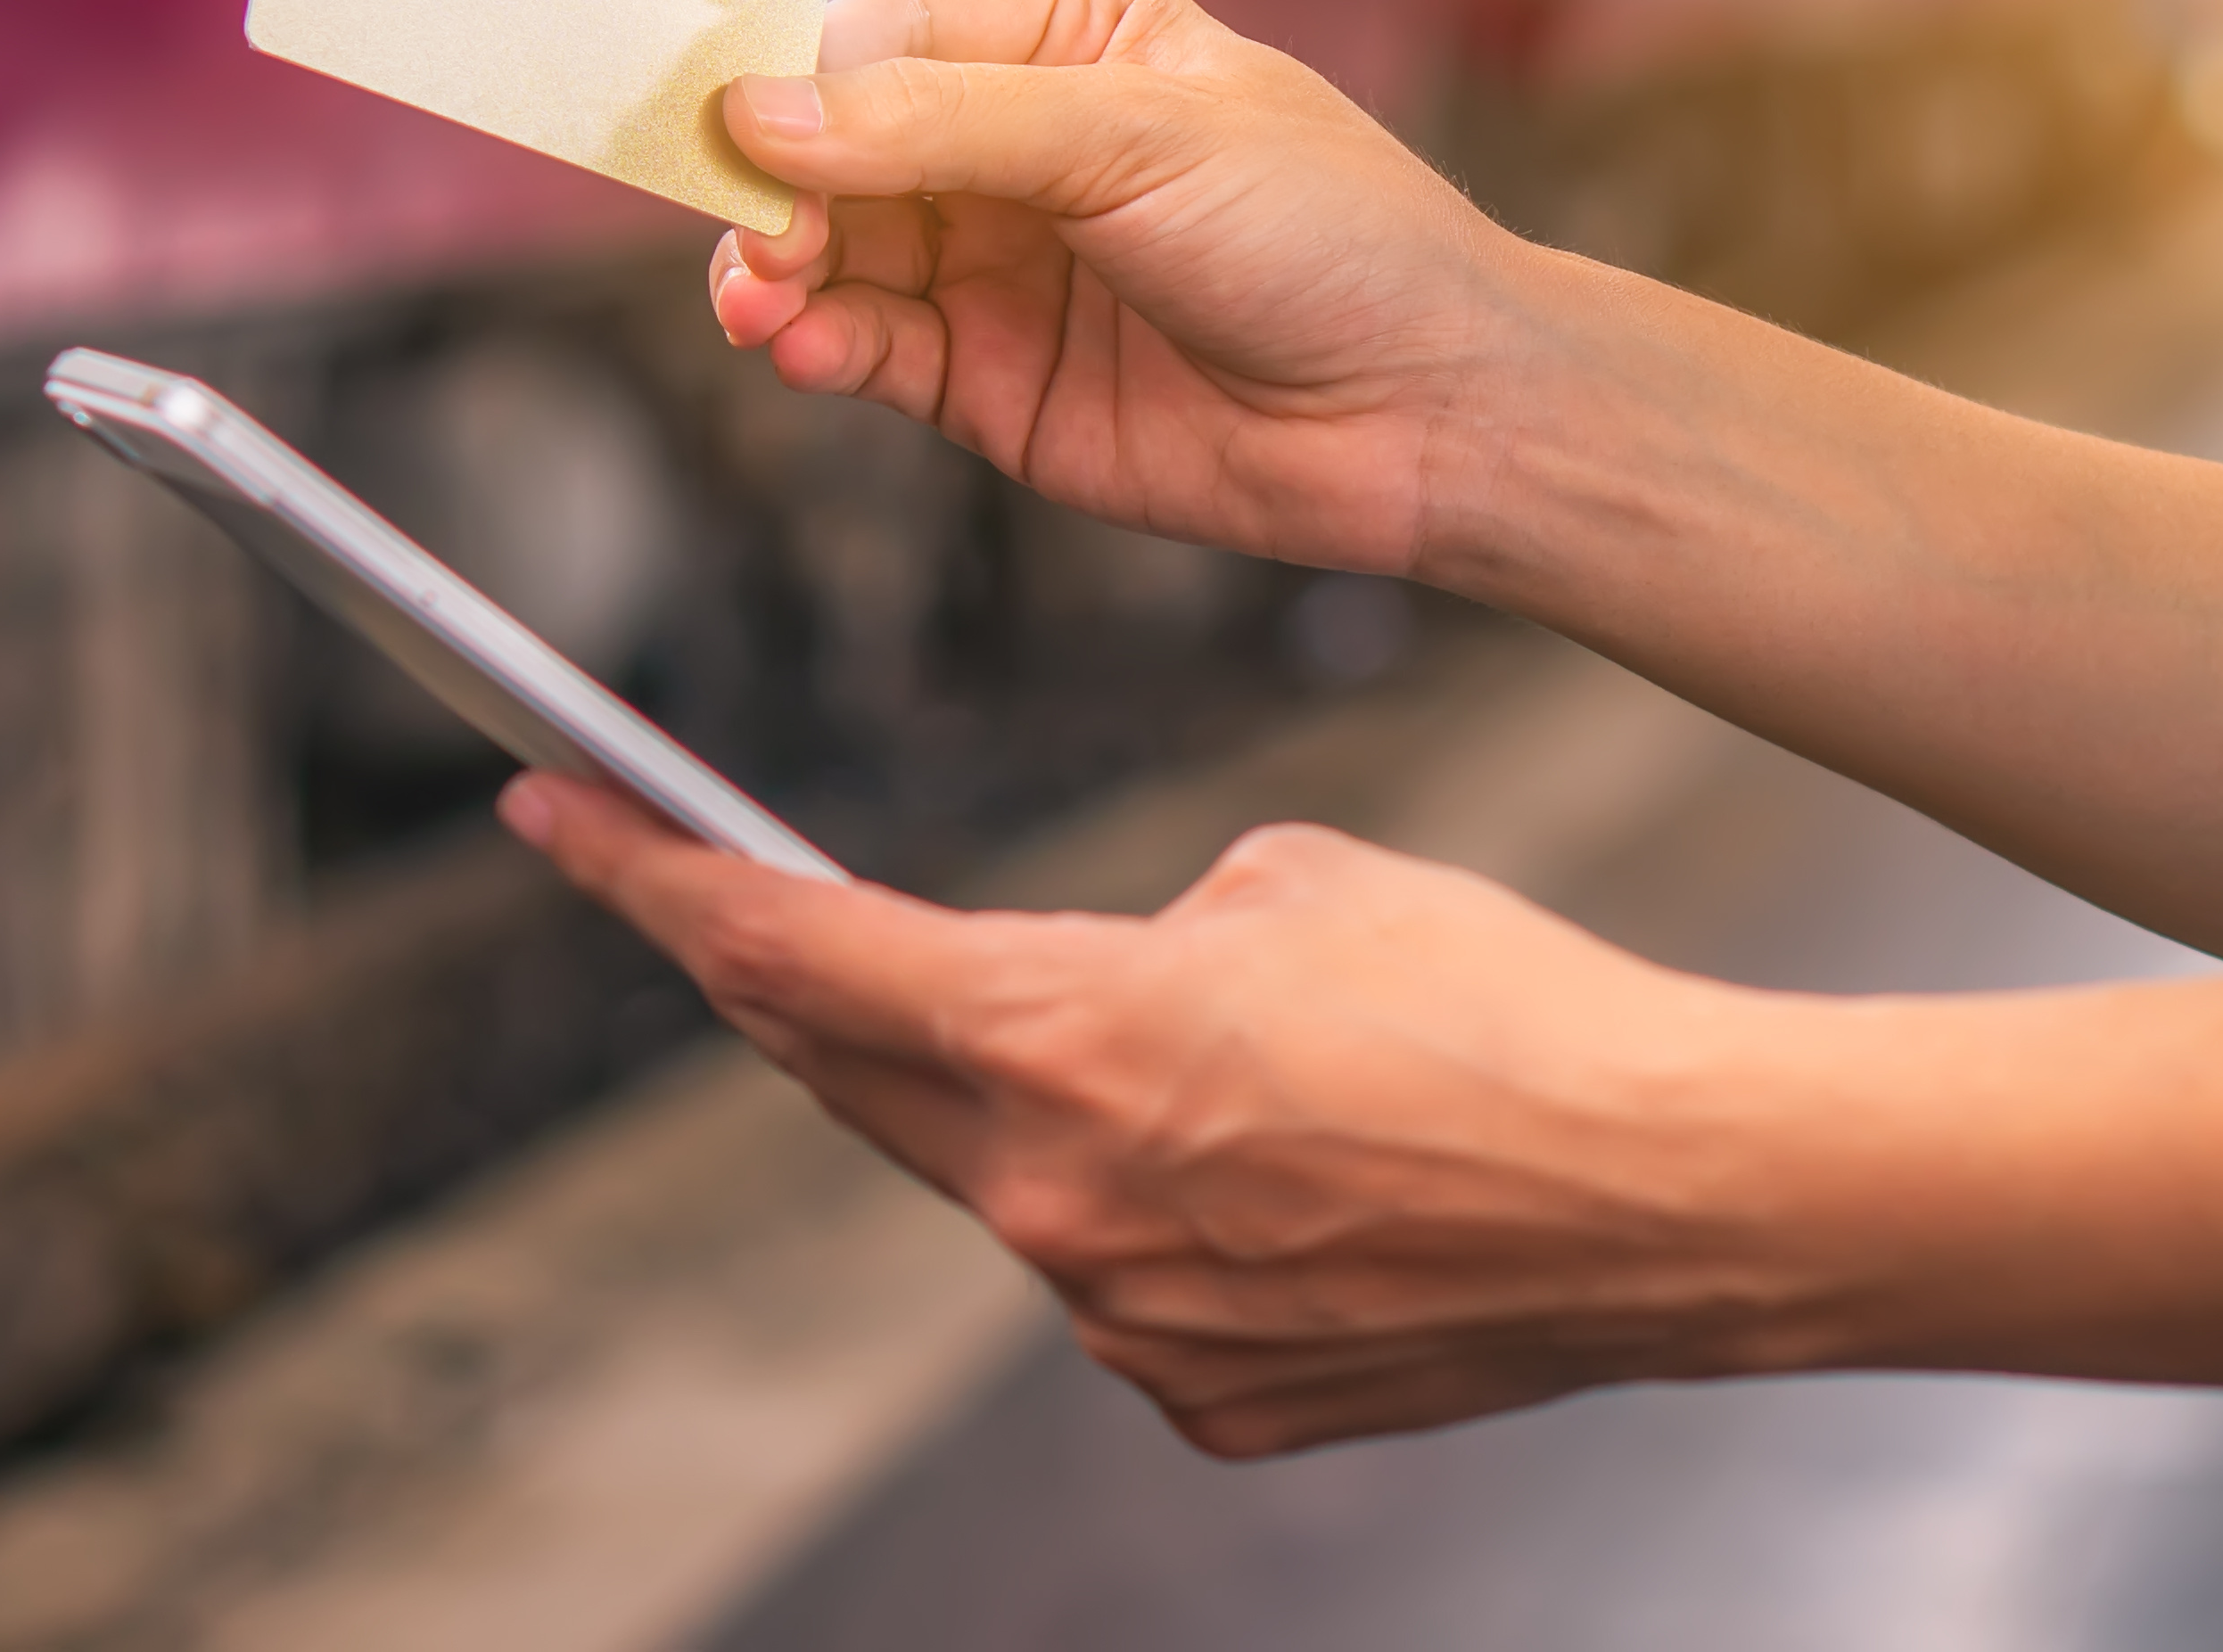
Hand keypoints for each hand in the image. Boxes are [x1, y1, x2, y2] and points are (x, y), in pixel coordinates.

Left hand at [503, 770, 1834, 1456]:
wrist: (1666, 1191)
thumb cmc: (1501, 1003)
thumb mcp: (1291, 876)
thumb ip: (1142, 929)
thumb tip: (1107, 983)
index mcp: (1057, 1035)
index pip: (788, 951)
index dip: (652, 882)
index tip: (556, 824)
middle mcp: (1053, 1198)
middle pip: (854, 1075)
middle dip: (793, 983)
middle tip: (734, 908)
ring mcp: (1121, 1318)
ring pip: (1008, 1183)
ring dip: (1038, 1108)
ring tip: (1212, 1060)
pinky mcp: (1202, 1398)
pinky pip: (1122, 1280)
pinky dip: (1156, 1213)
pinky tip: (1283, 1174)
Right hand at [711, 0, 1543, 574]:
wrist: (1429, 410)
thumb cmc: (1327, 233)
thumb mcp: (1136, 137)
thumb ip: (942, 123)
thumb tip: (765, 110)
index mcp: (1071, 42)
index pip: (888, 32)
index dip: (802, 73)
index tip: (736, 116)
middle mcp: (1023, 150)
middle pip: (839, 146)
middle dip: (777, 182)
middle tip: (751, 228)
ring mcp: (1004, 270)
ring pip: (838, 252)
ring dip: (779, 269)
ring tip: (761, 296)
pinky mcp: (996, 384)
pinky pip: (872, 351)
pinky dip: (821, 346)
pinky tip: (803, 346)